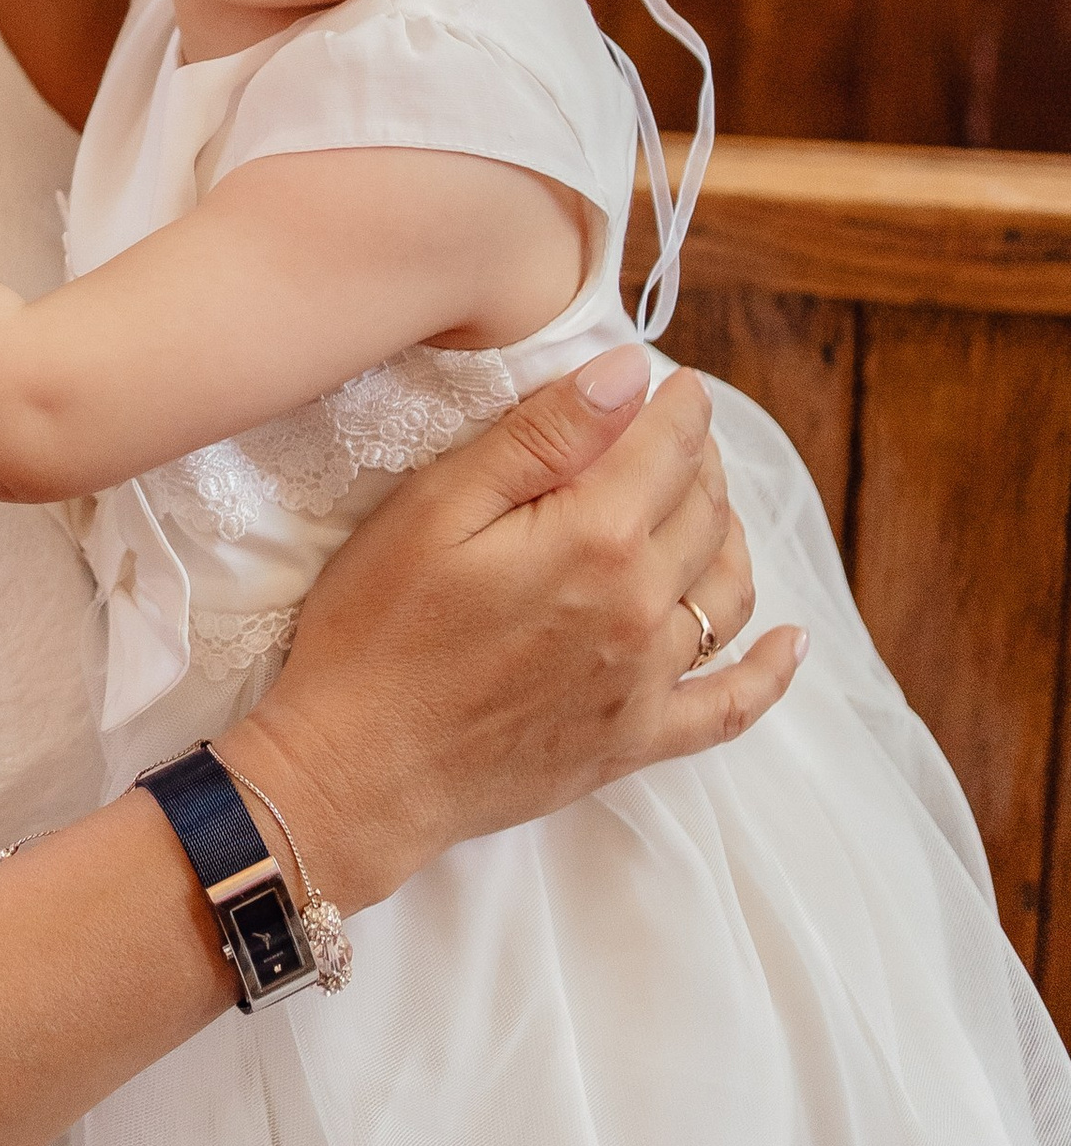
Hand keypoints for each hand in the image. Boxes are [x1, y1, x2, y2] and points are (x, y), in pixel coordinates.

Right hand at [221, 354, 801, 917]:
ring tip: (706, 508)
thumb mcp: (435, 508)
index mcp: (595, 538)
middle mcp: (642, 608)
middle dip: (698, 460)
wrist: (355, 771)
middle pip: (704, 512)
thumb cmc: (374, 630)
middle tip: (671, 436)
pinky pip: (731, 706)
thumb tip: (631, 374)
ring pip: (727, 591)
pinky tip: (791, 641)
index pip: (669, 447)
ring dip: (730, 537)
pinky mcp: (635, 741)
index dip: (678, 405)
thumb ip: (542, 436)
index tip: (673, 383)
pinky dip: (771, 671)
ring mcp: (646, 682)